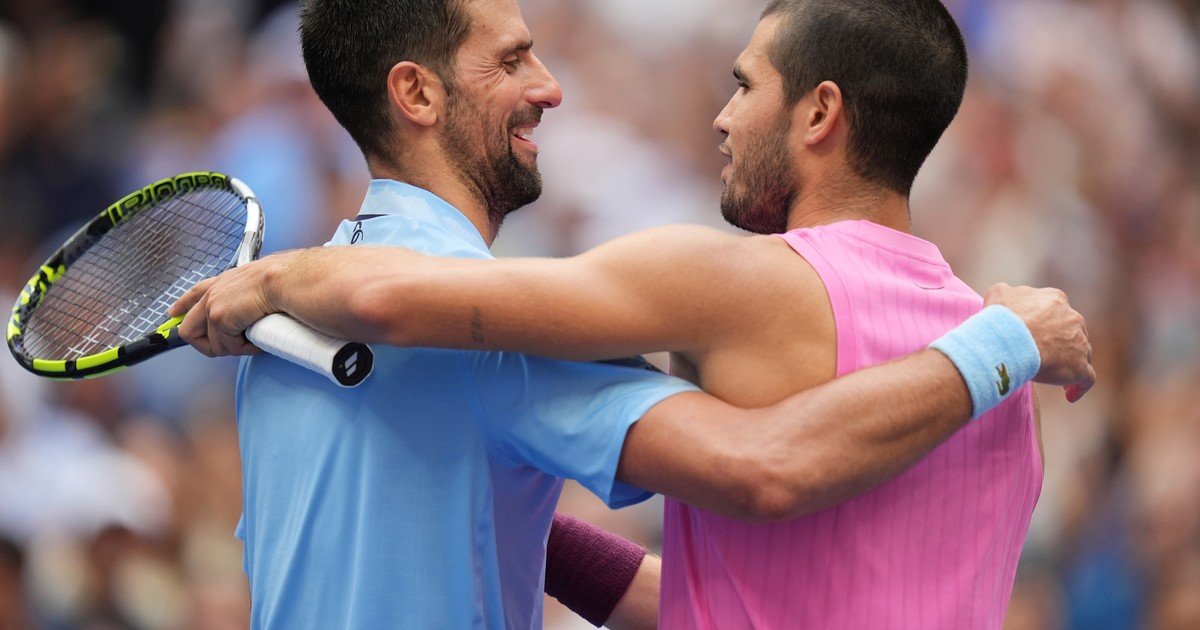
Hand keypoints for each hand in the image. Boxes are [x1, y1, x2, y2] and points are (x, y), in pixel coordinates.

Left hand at [167, 254, 290, 356]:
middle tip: (230, 346)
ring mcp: (213, 305)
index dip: (182, 306)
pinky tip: (257, 339)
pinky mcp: (219, 318)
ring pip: (211, 344)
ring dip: (234, 347)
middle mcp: (214, 292)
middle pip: (188, 328)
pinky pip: (226, 347)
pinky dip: (244, 348)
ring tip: (255, 339)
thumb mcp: (262, 284)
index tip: (173, 314)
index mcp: (225, 282)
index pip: (195, 293)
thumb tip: (255, 314)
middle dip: (207, 344)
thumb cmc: (286, 281)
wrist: (288, 280)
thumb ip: (250, 297)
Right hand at [984, 283, 1094, 402]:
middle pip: (1073, 331)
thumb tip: (1009, 297)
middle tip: (1045, 354)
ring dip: (1070, 362)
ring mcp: (1080, 343)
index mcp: (1056, 300)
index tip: (1038, 334)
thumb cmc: (1002, 317)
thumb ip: (1009, 294)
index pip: (1057, 310)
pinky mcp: (1079, 366)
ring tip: (1055, 375)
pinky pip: (1087, 378)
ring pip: (1081, 353)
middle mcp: (1073, 318)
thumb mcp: (998, 294)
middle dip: (1062, 342)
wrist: (1010, 339)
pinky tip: (1070, 395)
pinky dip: (1079, 386)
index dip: (1048, 323)